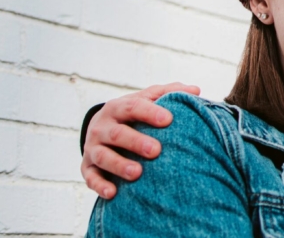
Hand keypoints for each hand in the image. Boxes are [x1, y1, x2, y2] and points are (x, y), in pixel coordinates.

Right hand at [80, 82, 200, 198]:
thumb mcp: (146, 100)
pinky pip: (90, 178)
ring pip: (103, 156)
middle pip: (117, 134)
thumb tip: (196, 90)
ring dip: (119, 165)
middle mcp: (102, 127)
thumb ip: (169, 93)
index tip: (168, 119)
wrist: (99, 130)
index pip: (132, 107)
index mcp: (117, 108)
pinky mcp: (88, 168)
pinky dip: (100, 185)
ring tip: (137, 173)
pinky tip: (113, 193)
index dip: (149, 112)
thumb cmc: (131, 115)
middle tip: (156, 150)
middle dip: (135, 142)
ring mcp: (93, 148)